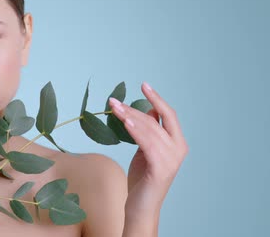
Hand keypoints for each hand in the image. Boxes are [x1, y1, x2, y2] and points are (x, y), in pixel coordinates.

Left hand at [108, 82, 188, 219]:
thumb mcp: (146, 150)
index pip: (169, 114)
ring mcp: (171, 159)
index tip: (144, 84)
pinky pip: (147, 143)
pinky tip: (124, 122)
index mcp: (177, 142)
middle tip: (113, 101)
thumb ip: (151, 131)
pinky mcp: (161, 168)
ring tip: (113, 108)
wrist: (141, 206)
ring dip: (129, 116)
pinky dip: (135, 130)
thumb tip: (150, 110)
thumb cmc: (143, 178)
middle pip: (155, 120)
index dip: (157, 98)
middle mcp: (179, 149)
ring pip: (149, 129)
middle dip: (133, 108)